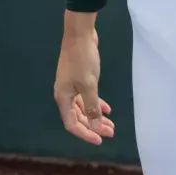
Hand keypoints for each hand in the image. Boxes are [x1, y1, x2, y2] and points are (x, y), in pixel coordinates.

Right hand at [53, 15, 114, 144]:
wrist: (80, 35)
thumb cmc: (82, 61)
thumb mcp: (89, 86)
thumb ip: (92, 108)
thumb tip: (95, 128)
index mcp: (63, 98)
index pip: (72, 124)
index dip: (85, 134)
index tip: (100, 140)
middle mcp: (65, 95)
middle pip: (79, 117)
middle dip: (94, 126)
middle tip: (111, 132)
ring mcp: (72, 86)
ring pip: (84, 108)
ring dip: (97, 116)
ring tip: (112, 124)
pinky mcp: (79, 79)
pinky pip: (87, 97)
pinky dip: (97, 104)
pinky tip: (108, 109)